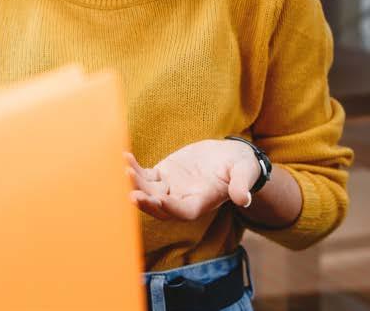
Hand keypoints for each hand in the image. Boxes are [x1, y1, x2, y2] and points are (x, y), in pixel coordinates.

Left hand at [125, 139, 262, 220]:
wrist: (229, 157)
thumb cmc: (240, 166)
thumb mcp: (245, 172)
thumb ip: (242, 185)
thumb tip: (244, 198)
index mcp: (202, 202)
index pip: (184, 211)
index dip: (171, 208)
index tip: (159, 200)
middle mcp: (183, 199)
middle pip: (160, 207)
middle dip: (146, 202)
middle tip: (133, 193)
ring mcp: (171, 188)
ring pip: (148, 192)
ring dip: (135, 184)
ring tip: (125, 170)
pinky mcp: (163, 174)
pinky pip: (145, 175)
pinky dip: (135, 169)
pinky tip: (125, 157)